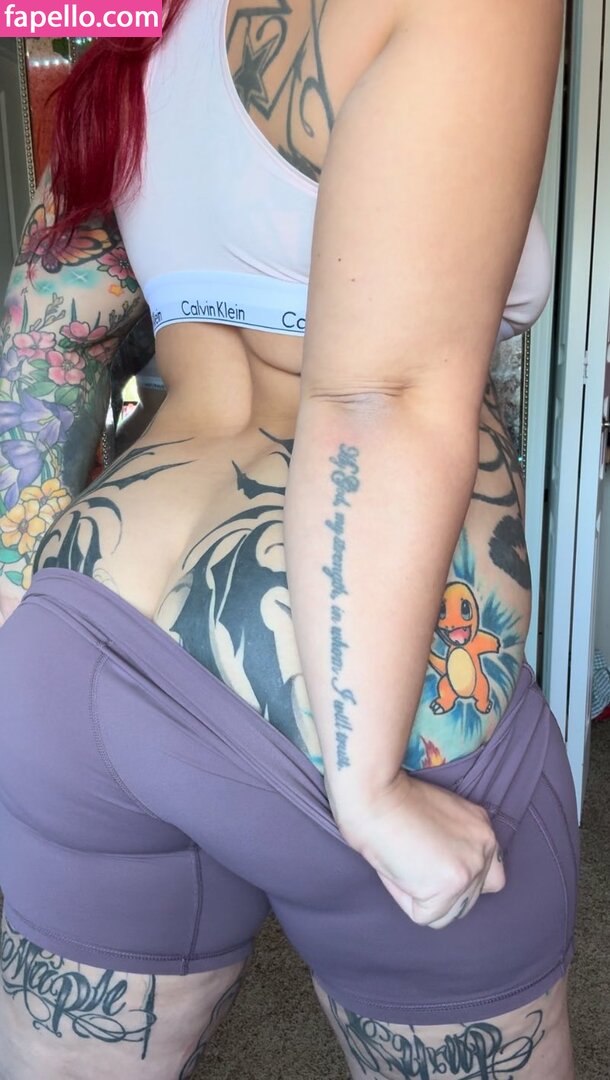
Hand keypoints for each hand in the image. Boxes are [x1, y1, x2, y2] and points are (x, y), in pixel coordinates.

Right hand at [336, 771, 504, 928]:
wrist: (375, 799)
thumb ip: (455, 844)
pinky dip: (406, 900)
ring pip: (450, 913)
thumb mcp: (439, 817)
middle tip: (414, 864)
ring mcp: (470, 869)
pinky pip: (426, 915)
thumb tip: (444, 875)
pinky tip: (399, 871)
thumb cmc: (393, 803)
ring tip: (406, 866)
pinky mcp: (450, 886)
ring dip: (425, 899)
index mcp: (482, 829)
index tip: (435, 865)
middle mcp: (485, 848)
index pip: (488, 875)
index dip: (459, 877)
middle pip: (470, 898)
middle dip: (442, 893)